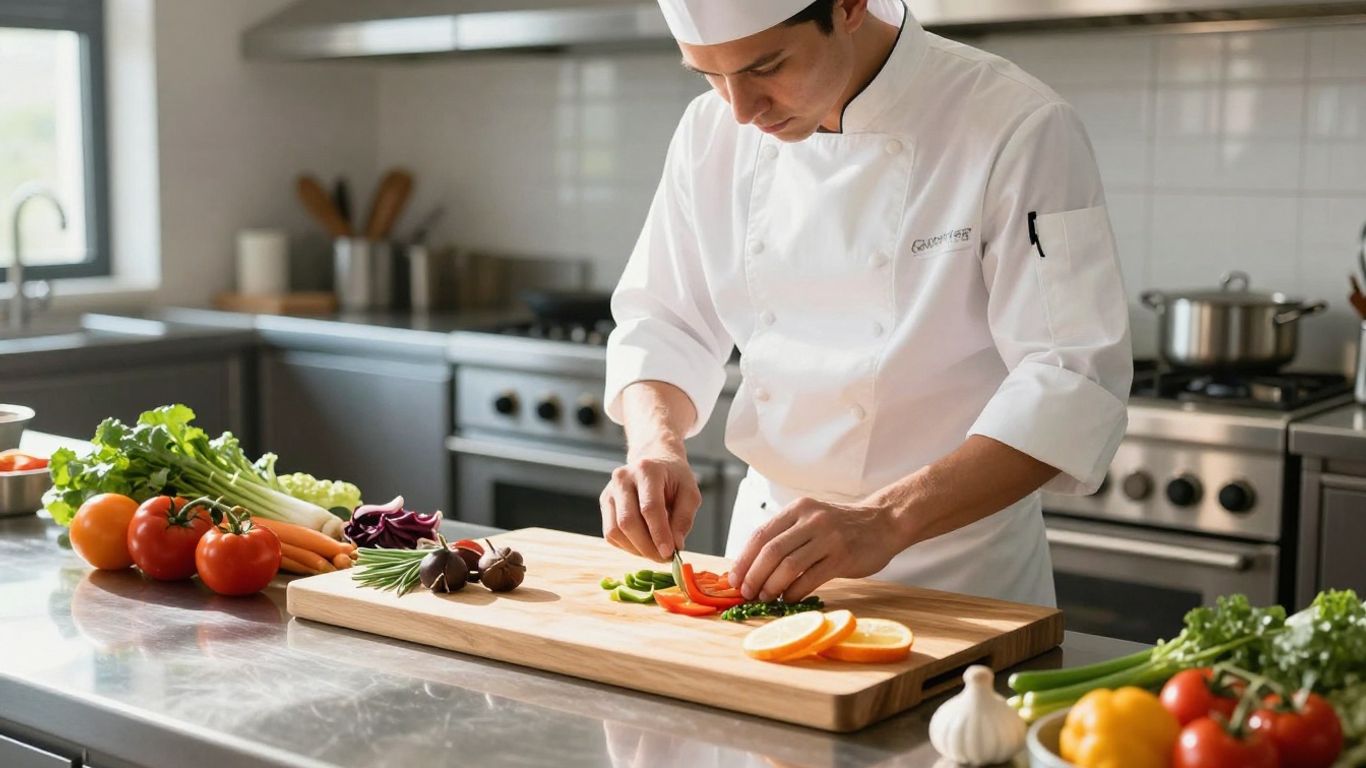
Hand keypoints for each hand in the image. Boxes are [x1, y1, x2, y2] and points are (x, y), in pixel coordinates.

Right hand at [600, 451, 699, 561]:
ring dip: (637, 549)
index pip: (650, 507)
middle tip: (665, 558)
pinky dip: (628, 546)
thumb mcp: (690, 493)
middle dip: (647, 546)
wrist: (654, 461)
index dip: (659, 533)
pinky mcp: (604, 504)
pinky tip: (644, 543)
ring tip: (656, 552)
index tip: (670, 553)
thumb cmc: (674, 478)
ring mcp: (609, 491)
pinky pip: (611, 534)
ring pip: (615, 531)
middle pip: (628, 521)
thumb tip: (675, 546)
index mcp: (647, 470)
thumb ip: (684, 519)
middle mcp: (622, 478)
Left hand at [729, 497, 907, 601]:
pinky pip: (811, 579)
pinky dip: (795, 592)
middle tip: (747, 593)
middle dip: (754, 576)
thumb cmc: (841, 527)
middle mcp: (811, 520)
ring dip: (772, 586)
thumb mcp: (811, 520)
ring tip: (766, 597)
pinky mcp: (843, 556)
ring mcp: (828, 537)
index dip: (744, 559)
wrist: (884, 523)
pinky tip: (789, 599)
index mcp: (798, 509)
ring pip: (788, 566)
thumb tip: (751, 567)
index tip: (734, 579)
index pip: (760, 535)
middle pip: (771, 551)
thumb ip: (786, 537)